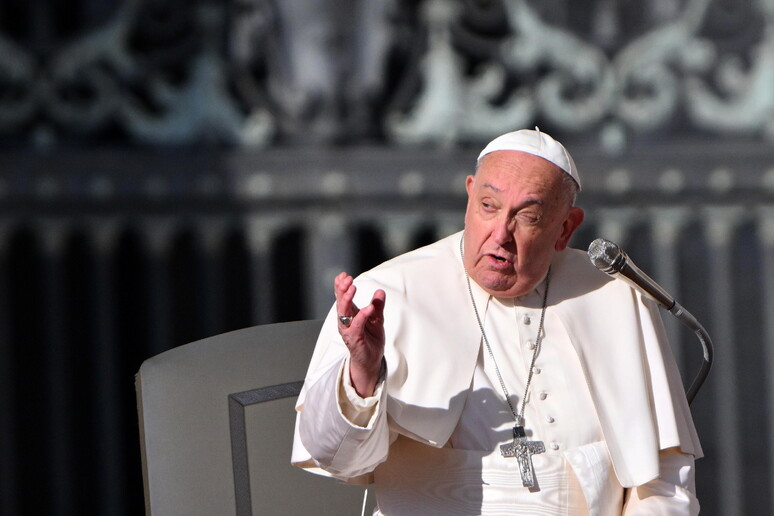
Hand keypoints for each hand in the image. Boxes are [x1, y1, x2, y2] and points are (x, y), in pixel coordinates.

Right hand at [334, 272, 385, 397]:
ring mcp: (348, 330)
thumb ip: (377, 306)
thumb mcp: (377, 319)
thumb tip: (380, 292)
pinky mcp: (354, 339)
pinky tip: (368, 308)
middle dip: (342, 289)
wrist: (371, 360)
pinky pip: (356, 326)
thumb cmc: (371, 339)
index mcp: (350, 314)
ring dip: (347, 299)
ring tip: (353, 288)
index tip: (343, 275)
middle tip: (347, 279)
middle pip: (340, 302)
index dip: (341, 286)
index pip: (342, 297)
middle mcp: (346, 321)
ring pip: (344, 313)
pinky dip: (361, 316)